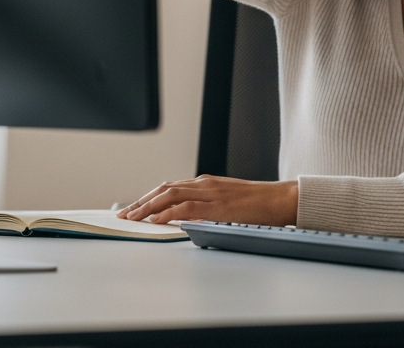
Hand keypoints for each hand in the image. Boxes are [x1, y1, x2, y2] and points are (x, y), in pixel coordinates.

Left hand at [116, 175, 297, 225]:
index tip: (134, 207)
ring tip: (132, 218)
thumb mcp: (228, 201)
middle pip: (164, 189)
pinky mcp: (216, 206)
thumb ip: (207, 206)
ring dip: (147, 207)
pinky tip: (155, 219)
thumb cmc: (258, 204)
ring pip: (170, 195)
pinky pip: (185, 208)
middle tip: (124, 214)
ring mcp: (210, 193)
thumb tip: (187, 219)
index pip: (170, 187)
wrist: (279, 200)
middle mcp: (204, 184)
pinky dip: (167, 213)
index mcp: (206, 183)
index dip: (149, 197)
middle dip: (141, 202)